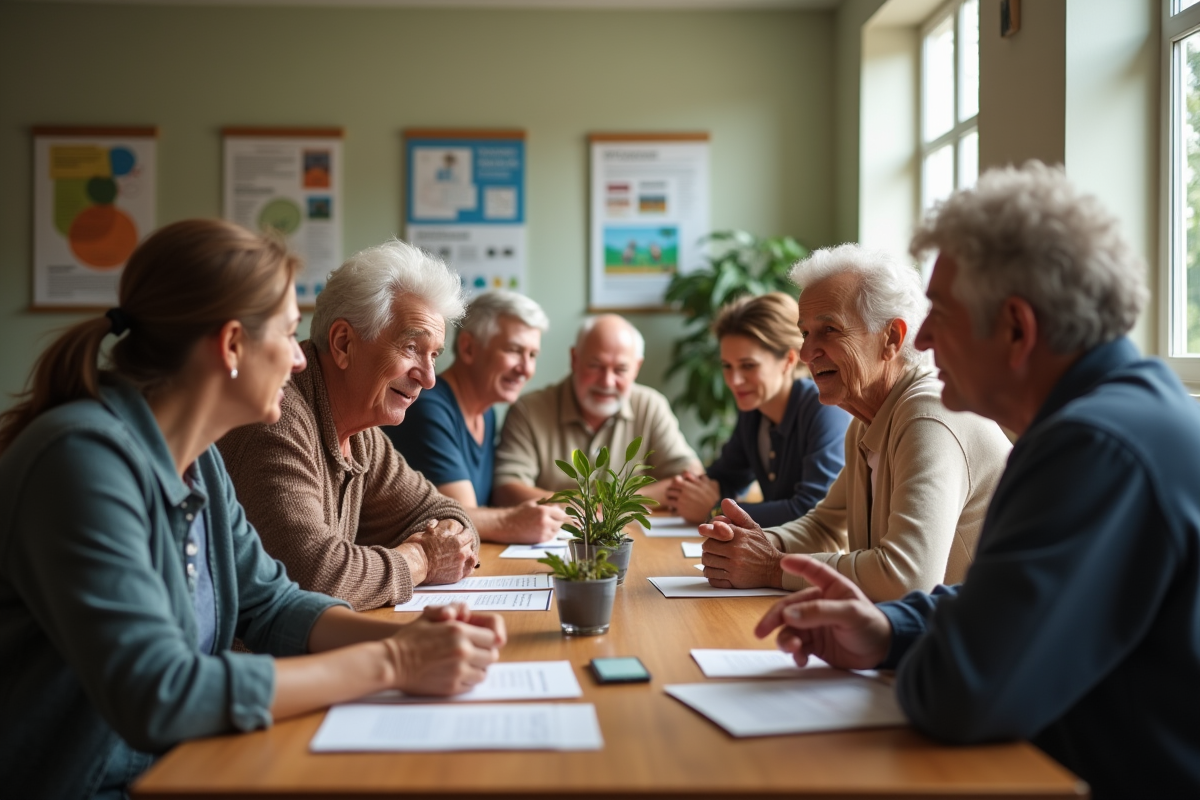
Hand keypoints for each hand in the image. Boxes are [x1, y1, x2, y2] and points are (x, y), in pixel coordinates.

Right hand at [384, 602, 504, 695]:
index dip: (487, 639)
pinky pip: (471, 685)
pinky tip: (456, 674)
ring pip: (483, 673)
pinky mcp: (451, 687)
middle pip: (491, 656)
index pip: (492, 638)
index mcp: (459, 632)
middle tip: (474, 653)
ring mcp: (458, 671)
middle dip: (484, 654)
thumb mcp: (427, 616)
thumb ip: (449, 609)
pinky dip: (467, 680)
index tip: (480, 641)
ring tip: (465, 664)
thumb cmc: (409, 639)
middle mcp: (462, 651)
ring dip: (477, 668)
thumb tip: (466, 609)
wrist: (392, 664)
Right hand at [406, 518, 476, 583]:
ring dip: (467, 554)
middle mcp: (461, 548)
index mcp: (455, 537)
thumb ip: (436, 527)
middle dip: (465, 542)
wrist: (414, 564)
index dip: (462, 533)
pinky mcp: (458, 574)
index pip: (467, 532)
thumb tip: (435, 524)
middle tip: (459, 545)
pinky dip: (468, 566)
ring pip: (472, 555)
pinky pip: (469, 569)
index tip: (459, 535)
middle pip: (470, 542)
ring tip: (461, 555)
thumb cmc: (417, 546)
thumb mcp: (428, 531)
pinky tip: (463, 565)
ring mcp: (460, 561)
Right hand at [504, 500, 568, 543]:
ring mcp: (543, 533)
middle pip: (561, 522)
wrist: (507, 526)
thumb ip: (548, 500)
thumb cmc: (520, 512)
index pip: (561, 513)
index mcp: (543, 511)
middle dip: (560, 520)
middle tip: (555, 517)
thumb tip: (561, 499)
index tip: (562, 512)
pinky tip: (542, 528)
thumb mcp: (533, 503)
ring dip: (556, 526)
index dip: (562, 513)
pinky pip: (552, 536)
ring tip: (547, 522)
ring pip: (557, 530)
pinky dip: (550, 532)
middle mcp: (545, 522)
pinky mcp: (540, 540)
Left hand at [666, 474, 720, 523]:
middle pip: (672, 485)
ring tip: (671, 499)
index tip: (678, 483)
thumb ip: (705, 479)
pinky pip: (670, 504)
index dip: (678, 479)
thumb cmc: (714, 499)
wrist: (713, 513)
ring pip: (669, 494)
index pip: (681, 475)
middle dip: (672, 487)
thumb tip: (699, 476)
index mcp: (693, 482)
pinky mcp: (680, 508)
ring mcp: (682, 498)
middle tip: (672, 491)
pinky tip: (673, 508)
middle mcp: (686, 489)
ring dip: (669, 496)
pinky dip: (670, 506)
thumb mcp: (713, 485)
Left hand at [697, 498, 783, 588]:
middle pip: (707, 548)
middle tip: (714, 548)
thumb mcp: (753, 527)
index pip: (712, 534)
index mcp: (739, 537)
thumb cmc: (762, 546)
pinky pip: (712, 577)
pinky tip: (717, 569)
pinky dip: (712, 574)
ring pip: (707, 563)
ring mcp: (734, 568)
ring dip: (708, 561)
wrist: (774, 569)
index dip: (707, 533)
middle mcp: (736, 552)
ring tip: (715, 558)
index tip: (704, 532)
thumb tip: (724, 501)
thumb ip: (737, 514)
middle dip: (708, 547)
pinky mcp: (734, 581)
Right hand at [754, 555, 891, 669]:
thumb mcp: (850, 614)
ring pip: (789, 629)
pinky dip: (795, 653)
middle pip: (788, 606)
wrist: (881, 654)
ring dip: (785, 639)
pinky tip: (801, 659)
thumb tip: (788, 615)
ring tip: (792, 649)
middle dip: (774, 618)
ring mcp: (814, 625)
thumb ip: (819, 612)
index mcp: (831, 589)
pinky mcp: (814, 644)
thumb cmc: (872, 625)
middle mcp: (818, 604)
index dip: (798, 564)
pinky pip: (796, 646)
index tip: (783, 562)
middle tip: (761, 631)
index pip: (812, 571)